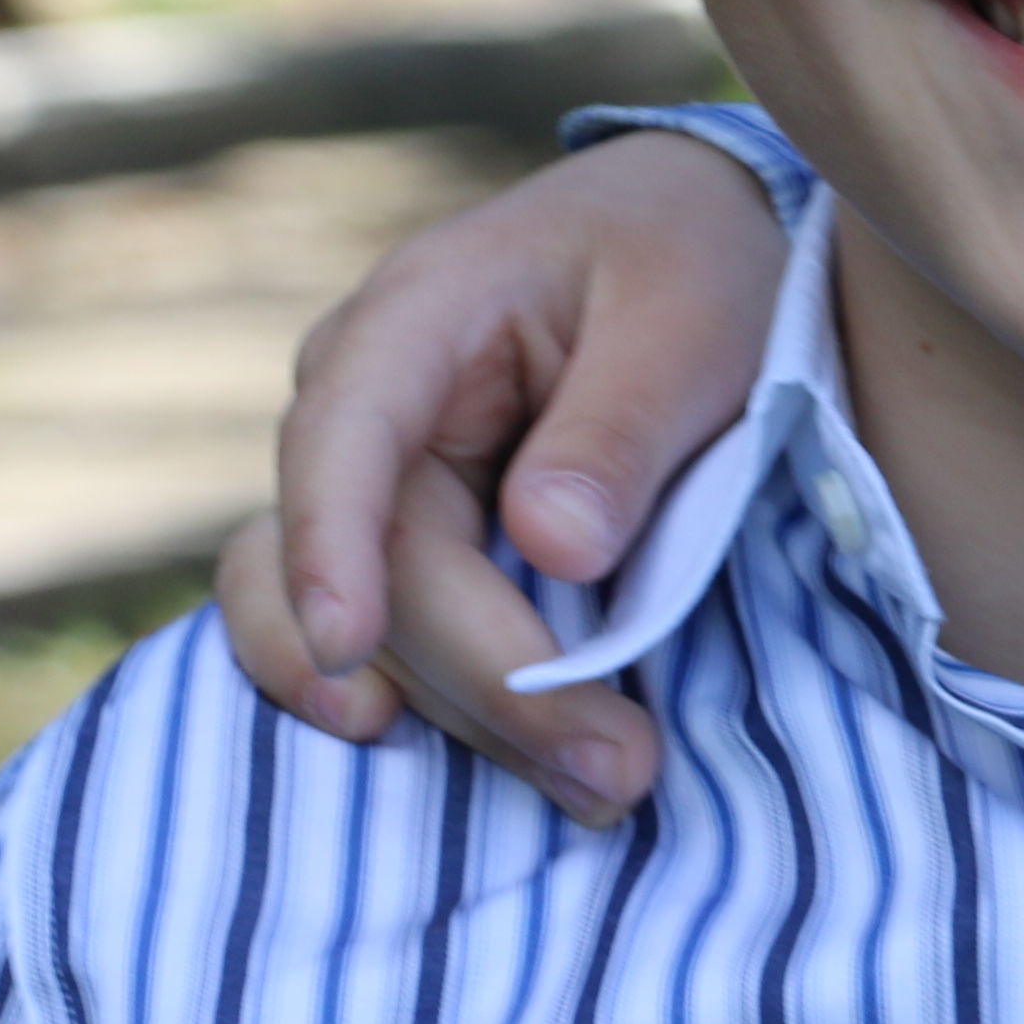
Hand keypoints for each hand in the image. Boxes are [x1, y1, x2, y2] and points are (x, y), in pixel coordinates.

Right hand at [211, 131, 792, 818]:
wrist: (691, 233)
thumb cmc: (689, 260)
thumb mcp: (692, 319)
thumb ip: (621, 429)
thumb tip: (553, 547)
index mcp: (418, 316)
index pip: (341, 435)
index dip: (332, 545)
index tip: (349, 643)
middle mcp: (362, 401)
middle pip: (375, 567)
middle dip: (484, 679)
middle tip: (618, 772)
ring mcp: (370, 478)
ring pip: (348, 622)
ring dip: (451, 713)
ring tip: (588, 790)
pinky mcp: (401, 539)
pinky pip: (366, 632)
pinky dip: (412, 698)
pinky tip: (481, 763)